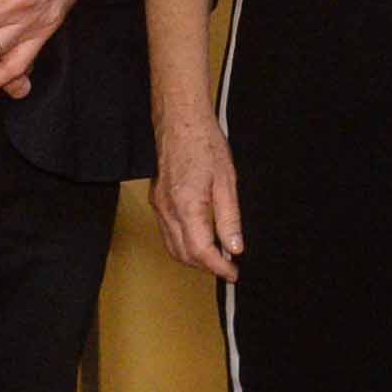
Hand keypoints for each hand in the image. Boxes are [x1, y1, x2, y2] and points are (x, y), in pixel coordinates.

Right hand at [148, 109, 244, 281]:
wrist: (180, 119)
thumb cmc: (203, 143)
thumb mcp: (226, 181)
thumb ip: (230, 218)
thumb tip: (235, 247)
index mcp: (187, 206)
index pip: (201, 251)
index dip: (219, 267)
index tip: (233, 273)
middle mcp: (168, 210)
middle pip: (184, 254)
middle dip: (206, 266)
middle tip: (228, 266)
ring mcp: (159, 205)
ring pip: (173, 246)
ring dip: (193, 257)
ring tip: (217, 255)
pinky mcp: (156, 200)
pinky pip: (167, 232)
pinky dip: (183, 242)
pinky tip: (200, 237)